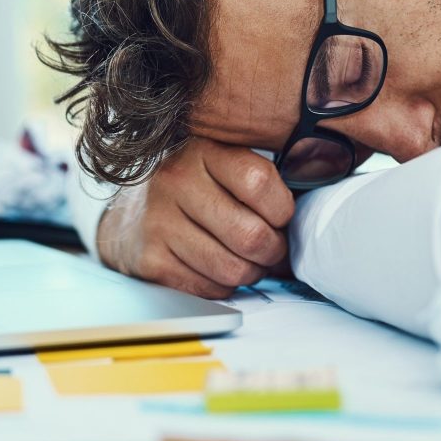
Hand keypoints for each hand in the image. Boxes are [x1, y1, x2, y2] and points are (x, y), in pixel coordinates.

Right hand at [94, 137, 294, 298]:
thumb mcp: (224, 164)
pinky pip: (210, 290)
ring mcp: (159, 221)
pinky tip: (216, 268)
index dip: (282, 209)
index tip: (280, 215)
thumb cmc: (196, 191)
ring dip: (251, 273)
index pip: (258, 182)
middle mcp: (175, 181)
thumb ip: (262, 177)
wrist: (130, 215)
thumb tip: (310, 218)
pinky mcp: (151, 260)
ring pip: (234, 269)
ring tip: (246, 259)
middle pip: (251, 235)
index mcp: (202, 150)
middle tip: (270, 247)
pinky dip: (223, 286)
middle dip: (273, 250)